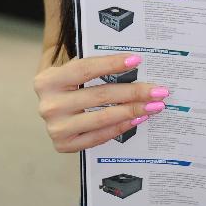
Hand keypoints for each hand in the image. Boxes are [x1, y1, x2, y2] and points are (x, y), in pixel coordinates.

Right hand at [34, 52, 168, 152]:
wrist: (50, 105)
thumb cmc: (67, 82)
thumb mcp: (72, 68)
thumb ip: (94, 65)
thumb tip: (134, 63)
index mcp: (48, 80)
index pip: (86, 69)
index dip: (112, 64)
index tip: (137, 60)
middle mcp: (49, 105)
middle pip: (100, 95)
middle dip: (133, 92)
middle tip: (158, 90)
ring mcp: (55, 128)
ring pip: (102, 118)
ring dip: (133, 111)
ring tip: (153, 106)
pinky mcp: (64, 145)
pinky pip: (98, 137)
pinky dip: (120, 127)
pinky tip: (137, 119)